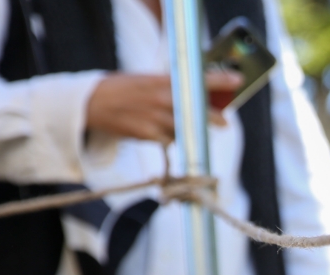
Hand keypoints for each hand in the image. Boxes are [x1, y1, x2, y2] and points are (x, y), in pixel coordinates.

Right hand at [86, 71, 241, 142]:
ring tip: (188, 129)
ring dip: (191, 130)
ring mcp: (156, 118)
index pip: (197, 79)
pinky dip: (172, 138)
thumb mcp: (147, 80)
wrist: (92, 103)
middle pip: (199, 111)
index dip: (220, 80)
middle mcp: (162, 99)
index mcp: (163, 81)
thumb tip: (197, 95)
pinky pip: (170, 140)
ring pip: (186, 129)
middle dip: (214, 118)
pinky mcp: (148, 134)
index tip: (238, 80)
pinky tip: (166, 133)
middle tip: (224, 122)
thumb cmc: (123, 89)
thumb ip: (170, 87)